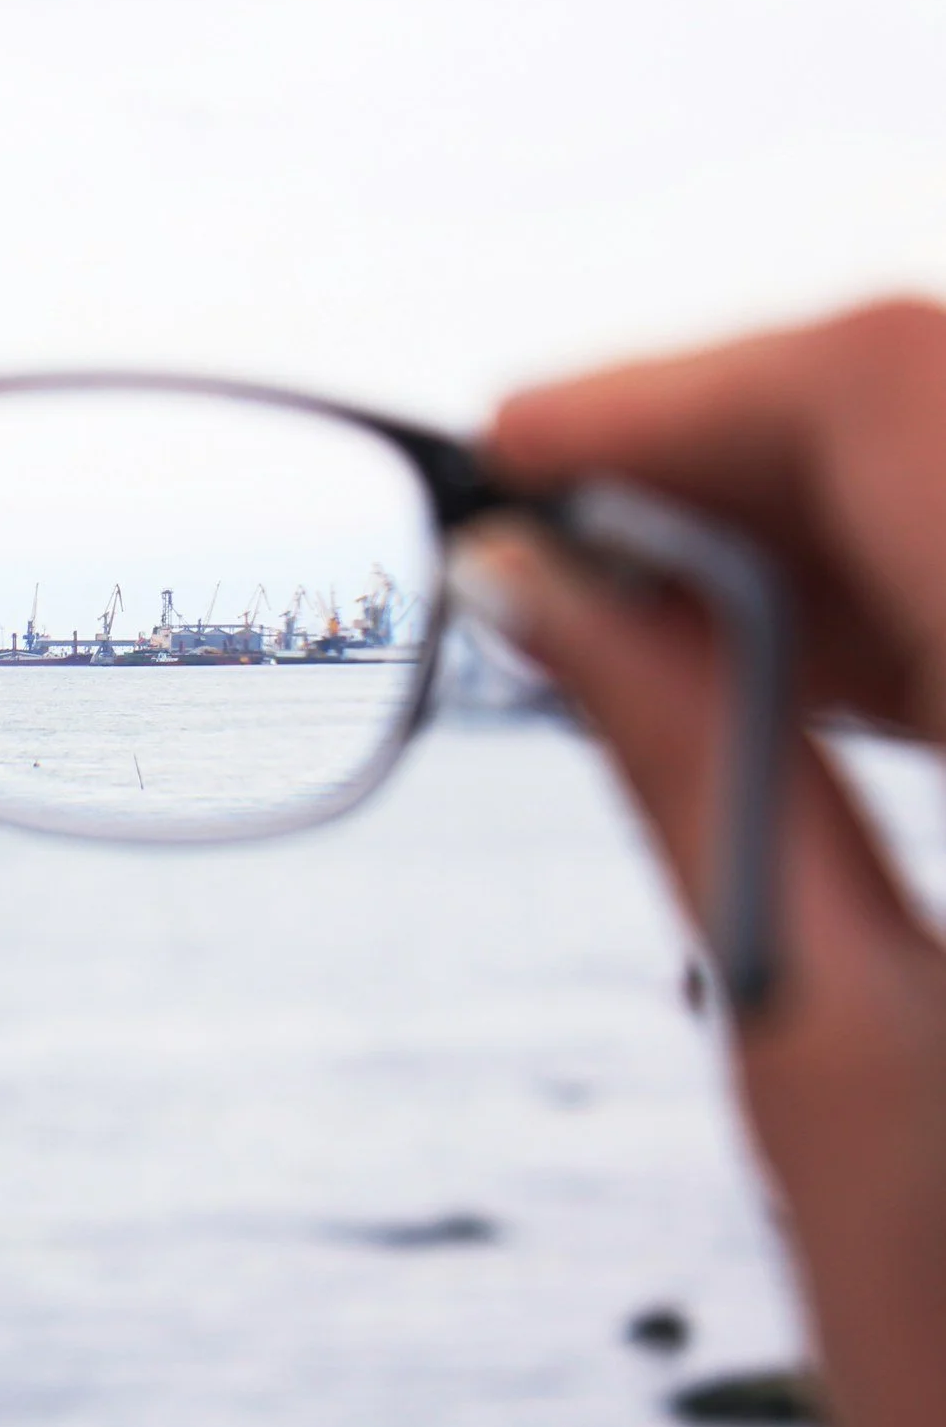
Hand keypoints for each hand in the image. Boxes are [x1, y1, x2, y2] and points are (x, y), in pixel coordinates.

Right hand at [468, 298, 945, 1426]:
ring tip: (652, 602)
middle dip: (749, 444)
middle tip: (559, 535)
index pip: (903, 401)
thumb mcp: (814, 1035)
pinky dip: (925, 598)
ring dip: (835, 516)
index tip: (520, 452)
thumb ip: (684, 756)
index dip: (686, 391)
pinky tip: (820, 657)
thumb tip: (543, 582)